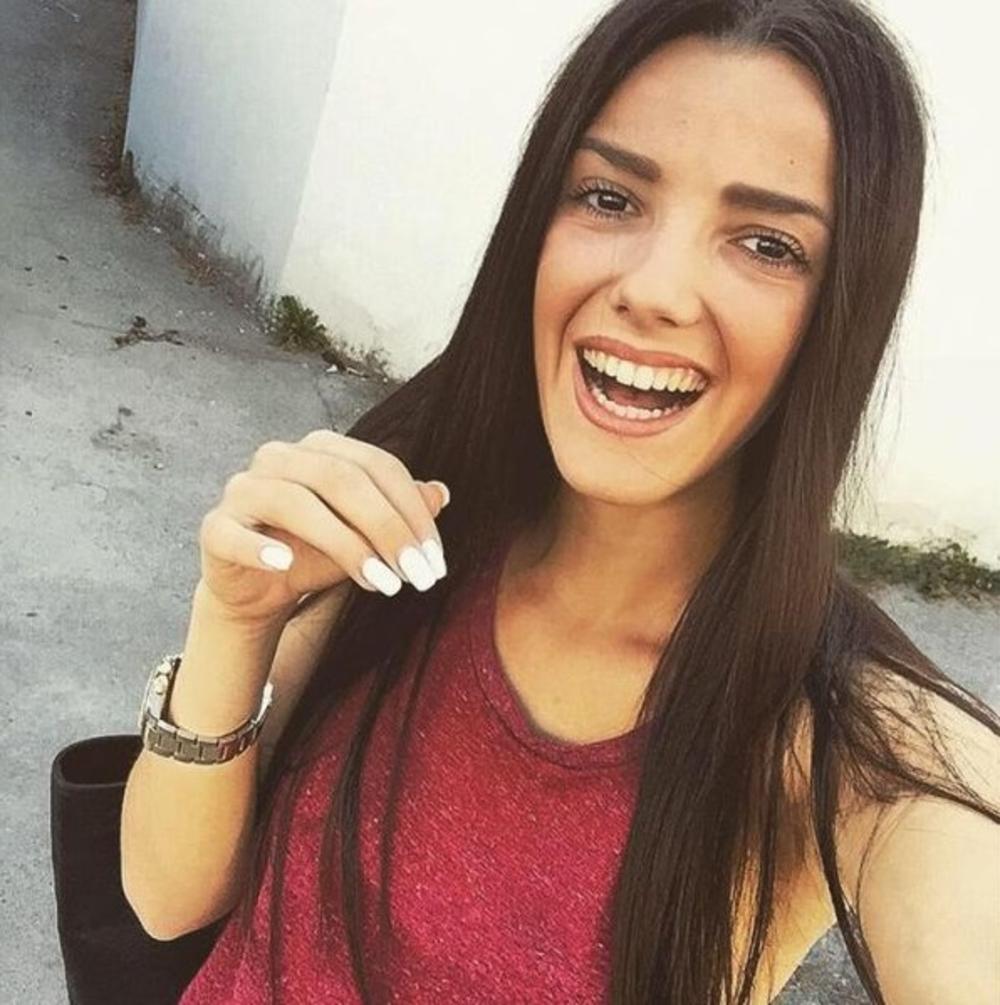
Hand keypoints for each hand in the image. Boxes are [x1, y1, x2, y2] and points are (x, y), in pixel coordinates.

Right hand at [197, 429, 449, 625]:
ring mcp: (244, 488)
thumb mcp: (366, 536)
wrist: (261, 588)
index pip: (378, 467)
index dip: (412, 513)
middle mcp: (281, 456)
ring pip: (295, 502)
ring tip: (381, 585)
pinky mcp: (215, 526)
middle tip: (416, 576)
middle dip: (387, 530)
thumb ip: (400, 512)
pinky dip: (258, 547)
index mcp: (324, 448)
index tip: (435, 562)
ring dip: (345, 546)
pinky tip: (285, 565)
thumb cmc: (316, 554)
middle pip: (342, 480)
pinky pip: (232, 531)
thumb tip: (440, 493)